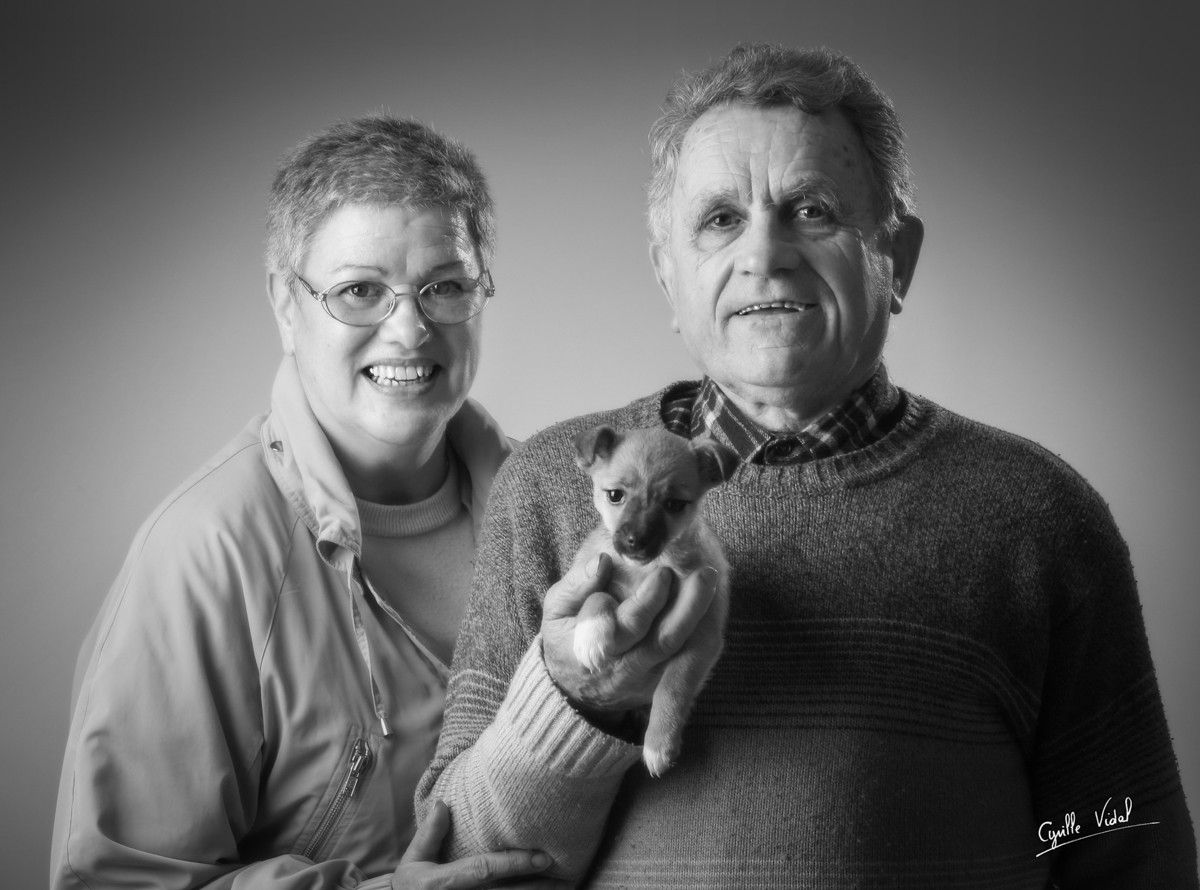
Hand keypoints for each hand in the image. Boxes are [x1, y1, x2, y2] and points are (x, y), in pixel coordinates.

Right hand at [392, 800, 561, 888]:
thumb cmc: (411, 886)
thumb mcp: (414, 860)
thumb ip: (430, 834)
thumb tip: (443, 804)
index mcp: (446, 883)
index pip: (486, 870)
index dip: (515, 863)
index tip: (544, 857)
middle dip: (539, 888)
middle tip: (568, 878)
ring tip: (566, 888)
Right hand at [542, 553, 718, 717]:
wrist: (572, 688)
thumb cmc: (564, 637)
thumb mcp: (557, 609)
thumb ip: (576, 584)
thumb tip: (603, 560)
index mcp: (591, 650)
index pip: (625, 625)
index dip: (647, 599)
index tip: (663, 571)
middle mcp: (621, 670)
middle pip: (662, 640)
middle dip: (686, 605)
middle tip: (701, 574)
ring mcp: (643, 681)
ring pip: (678, 651)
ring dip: (697, 615)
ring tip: (709, 580)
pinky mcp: (658, 684)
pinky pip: (684, 660)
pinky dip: (698, 631)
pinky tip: (707, 603)